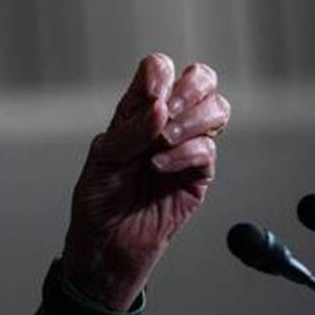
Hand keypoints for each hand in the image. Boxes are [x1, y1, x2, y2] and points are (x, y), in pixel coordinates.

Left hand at [61, 53, 229, 310]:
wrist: (106, 245)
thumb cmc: (98, 199)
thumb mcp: (103, 159)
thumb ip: (132, 130)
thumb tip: (162, 108)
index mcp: (138, 110)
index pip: (160, 70)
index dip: (160, 72)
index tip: (151, 93)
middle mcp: (166, 123)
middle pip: (202, 81)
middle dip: (191, 87)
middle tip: (170, 109)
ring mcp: (185, 147)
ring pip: (216, 110)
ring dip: (193, 119)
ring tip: (166, 139)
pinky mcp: (198, 176)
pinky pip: (207, 151)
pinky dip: (185, 153)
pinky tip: (160, 166)